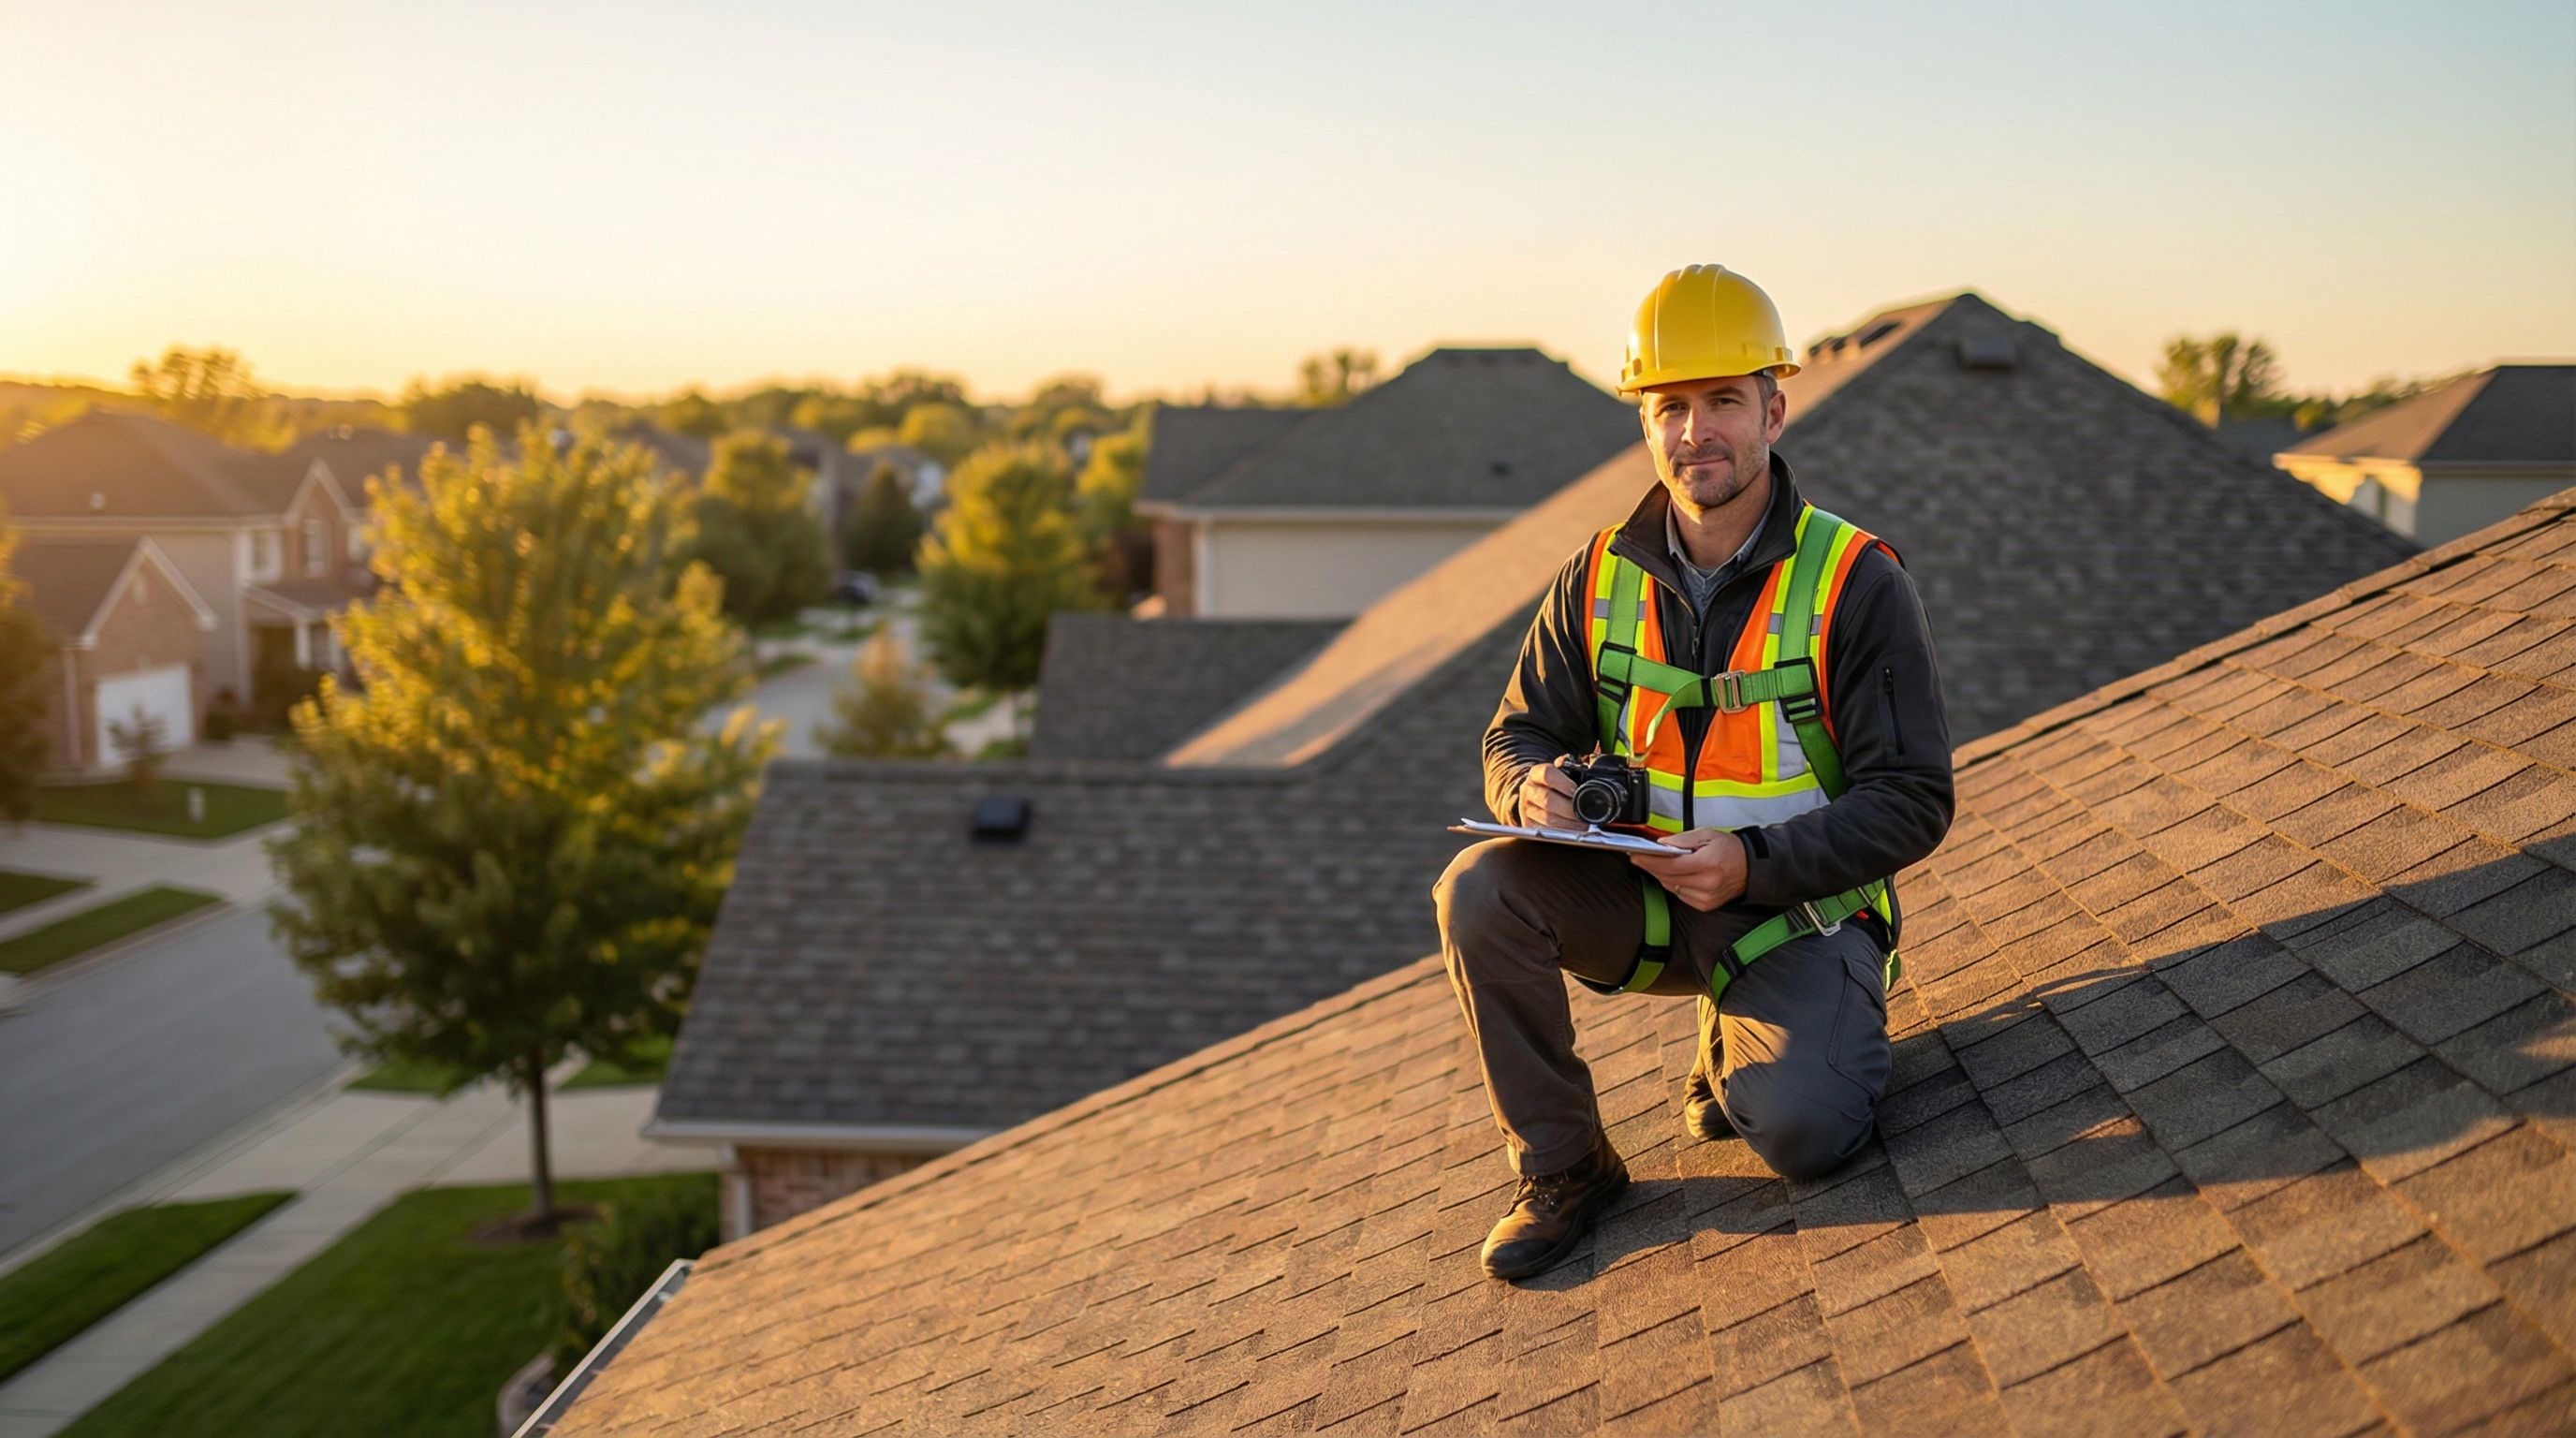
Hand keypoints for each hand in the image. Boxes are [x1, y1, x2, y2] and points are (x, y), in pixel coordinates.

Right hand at [1516, 756, 1579, 829]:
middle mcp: (1528, 790)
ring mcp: (1526, 808)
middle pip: (1548, 800)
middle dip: (1569, 808)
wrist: (1534, 798)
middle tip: (1583, 812)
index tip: (1576, 790)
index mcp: (1536, 774)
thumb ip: (1569, 768)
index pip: (1547, 774)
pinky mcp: (1528, 824)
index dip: (1564, 783)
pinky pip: (1546, 831)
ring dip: (1568, 822)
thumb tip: (1584, 765)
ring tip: (1581, 823)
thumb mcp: (1558, 773)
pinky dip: (1562, 832)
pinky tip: (1572, 829)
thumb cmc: (1553, 785)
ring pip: (1548, 818)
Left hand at [1629, 828, 1747, 911]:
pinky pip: (1680, 894)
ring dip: (1660, 876)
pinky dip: (1674, 884)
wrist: (1751, 868)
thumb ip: (1682, 839)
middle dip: (1651, 867)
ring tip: (1653, 864)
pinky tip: (1673, 875)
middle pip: (1667, 877)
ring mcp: (1706, 897)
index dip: (1650, 861)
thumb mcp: (1707, 835)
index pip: (1670, 865)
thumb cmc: (1730, 849)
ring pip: (1672, 887)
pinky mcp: (1705, 905)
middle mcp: (1707, 883)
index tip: (1635, 855)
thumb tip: (1661, 845)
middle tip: (1638, 857)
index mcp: (1707, 863)